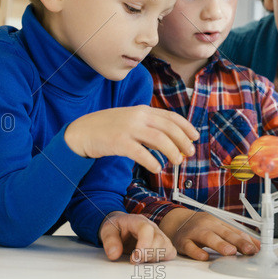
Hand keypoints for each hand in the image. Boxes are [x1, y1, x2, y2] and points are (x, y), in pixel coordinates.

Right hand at [65, 105, 198, 172]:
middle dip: (182, 141)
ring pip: (158, 139)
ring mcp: (128, 128)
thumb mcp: (132, 122)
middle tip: (189, 153)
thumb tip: (172, 143)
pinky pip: (140, 152)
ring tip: (177, 162)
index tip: (195, 137)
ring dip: (171, 151)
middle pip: (168, 127)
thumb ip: (150, 129)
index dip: (186, 127)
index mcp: (143, 110)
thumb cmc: (109, 129)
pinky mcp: (118, 141)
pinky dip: (151, 161)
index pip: (171, 116)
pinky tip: (157, 168)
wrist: (82, 131)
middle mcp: (138, 116)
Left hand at [99, 212, 175, 262]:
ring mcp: (159, 235)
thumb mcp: (107, 230)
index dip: (143, 245)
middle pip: (159, 240)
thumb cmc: (116, 227)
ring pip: (167, 247)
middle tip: (133, 260)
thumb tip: (114, 254)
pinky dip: (162, 259)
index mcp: (138, 221)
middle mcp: (152, 227)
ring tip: (140, 259)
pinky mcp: (163, 244)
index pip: (147, 229)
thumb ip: (109, 241)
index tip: (134, 258)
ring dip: (153, 258)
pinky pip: (170, 252)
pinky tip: (148, 260)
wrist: (121, 226)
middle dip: (147, 255)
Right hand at [159, 209, 259, 260]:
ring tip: (230, 251)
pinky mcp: (183, 242)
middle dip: (237, 241)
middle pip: (224, 232)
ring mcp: (195, 233)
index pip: (235, 231)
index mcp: (218, 222)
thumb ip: (237, 237)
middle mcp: (208, 226)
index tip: (257, 250)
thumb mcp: (219, 228)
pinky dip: (196, 252)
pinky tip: (204, 257)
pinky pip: (190, 247)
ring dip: (220, 244)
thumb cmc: (201, 227)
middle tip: (248, 250)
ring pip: (208, 237)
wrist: (176, 222)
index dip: (246, 240)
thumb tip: (257, 246)